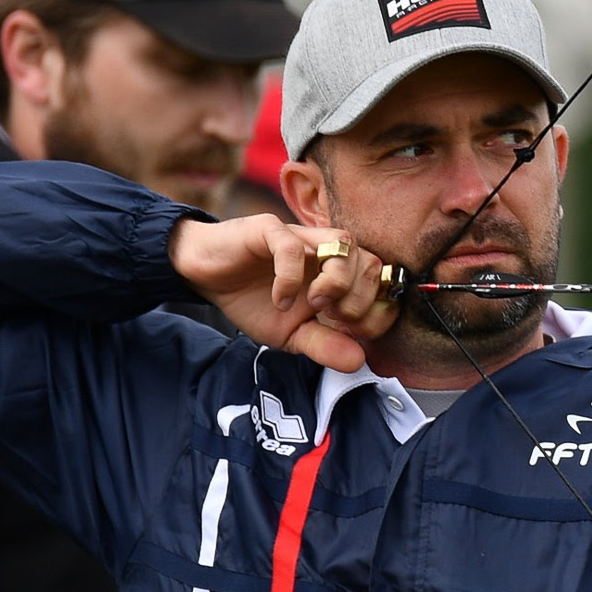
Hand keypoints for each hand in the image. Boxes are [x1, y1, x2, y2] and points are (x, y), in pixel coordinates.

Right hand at [169, 216, 399, 370]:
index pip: (383, 283)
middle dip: (359, 299)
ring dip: (337, 282)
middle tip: (332, 319)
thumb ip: (324, 345)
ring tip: (314, 306)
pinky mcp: (269, 230)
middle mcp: (327, 251)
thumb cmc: (255, 301)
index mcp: (340, 275)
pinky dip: (290, 277)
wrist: (208, 277)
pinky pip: (291, 246)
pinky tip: (279, 299)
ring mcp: (302, 238)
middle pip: (369, 262)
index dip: (379, 310)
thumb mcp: (291, 335)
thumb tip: (358, 361)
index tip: (355, 332)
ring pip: (343, 243)